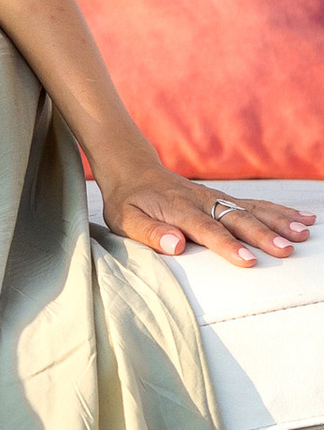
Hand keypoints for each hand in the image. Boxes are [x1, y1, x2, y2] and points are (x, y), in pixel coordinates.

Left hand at [94, 157, 310, 269]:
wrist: (133, 170)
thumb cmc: (128, 201)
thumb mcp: (125, 219)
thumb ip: (149, 232)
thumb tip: (175, 245)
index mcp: (178, 209)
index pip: (206, 229)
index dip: (227, 245)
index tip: (248, 260)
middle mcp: (202, 201)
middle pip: (235, 218)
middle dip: (262, 235)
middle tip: (285, 251)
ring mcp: (216, 198)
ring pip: (251, 209)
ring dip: (278, 221)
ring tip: (303, 233)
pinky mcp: (225, 198)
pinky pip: (256, 204)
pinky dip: (280, 210)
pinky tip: (304, 218)